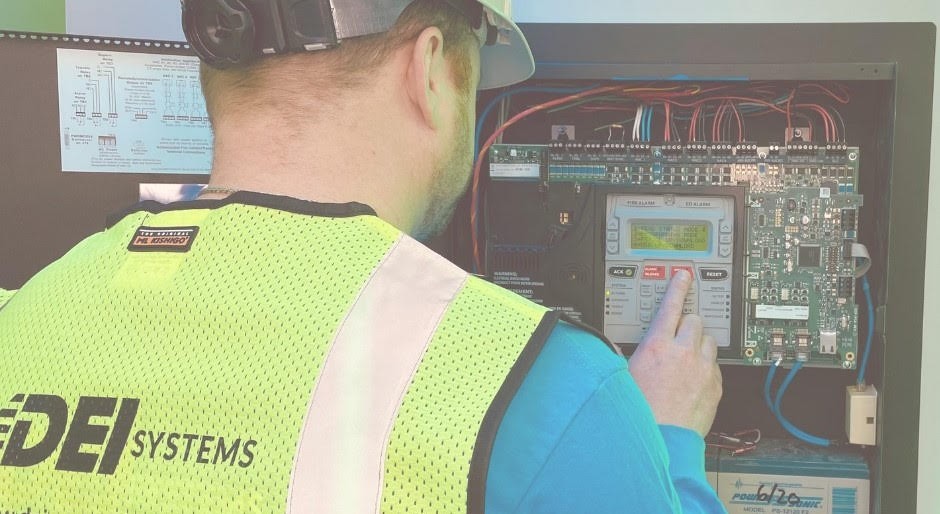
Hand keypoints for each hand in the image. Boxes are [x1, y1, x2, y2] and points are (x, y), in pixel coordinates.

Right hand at [628, 270, 722, 436]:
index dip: (677, 288)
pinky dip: (707, 366)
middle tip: (679, 334)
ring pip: (709, 341)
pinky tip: (695, 378)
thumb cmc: (641, 413)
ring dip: (699, 344)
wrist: (663, 440)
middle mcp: (683, 353)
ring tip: (688, 358)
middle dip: (687, 323)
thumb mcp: (622, 378)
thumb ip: (620, 357)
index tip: (683, 277)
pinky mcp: (716, 386)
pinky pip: (716, 365)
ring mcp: (703, 369)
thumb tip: (611, 348)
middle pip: (694, 321)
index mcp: (657, 347)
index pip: (670, 306)